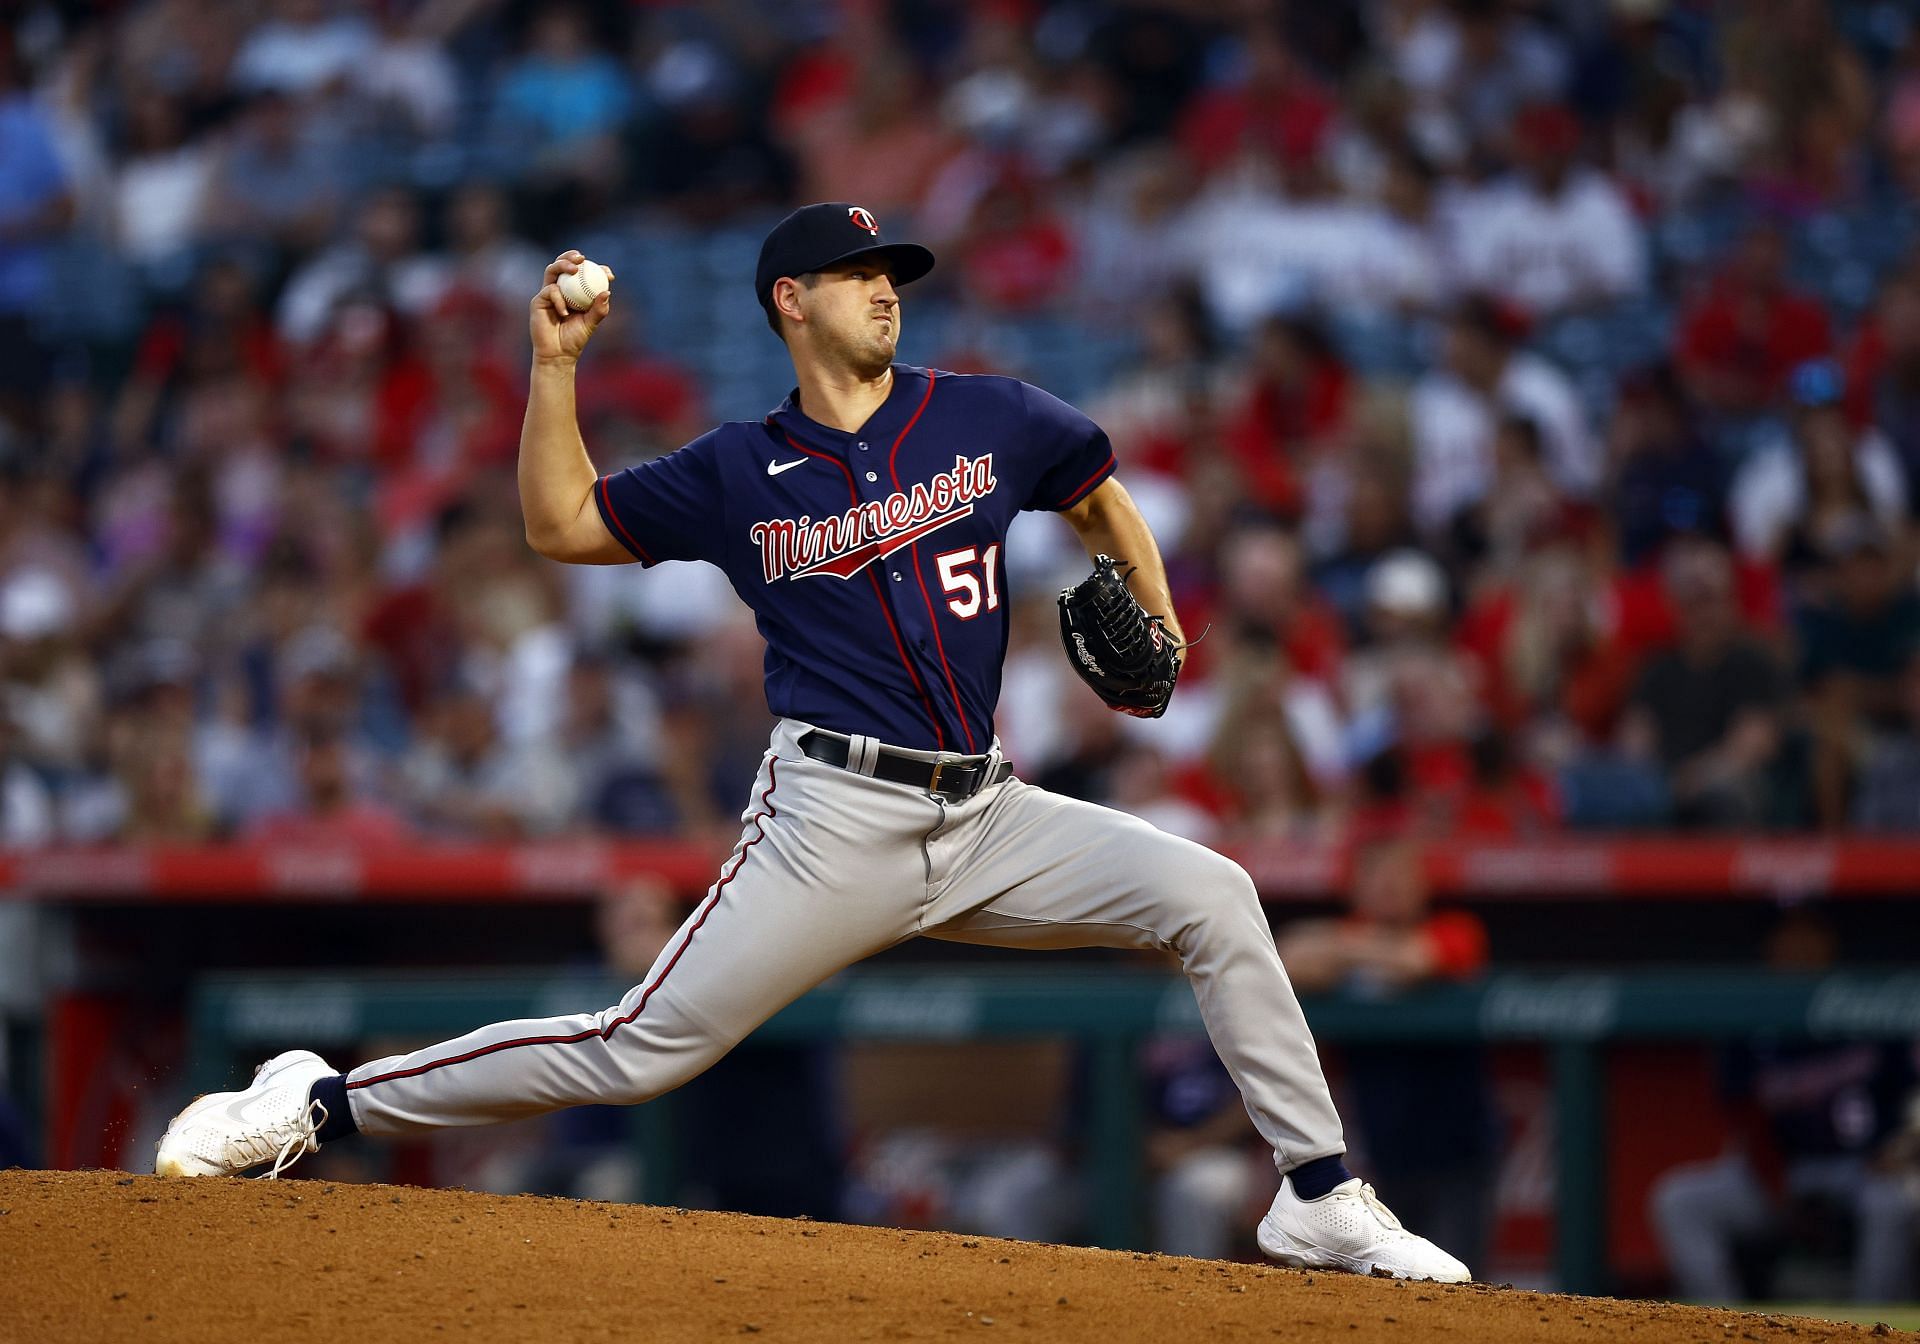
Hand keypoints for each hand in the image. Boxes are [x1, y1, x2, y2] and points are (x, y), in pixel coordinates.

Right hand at [529, 250, 613, 365]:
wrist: (558, 354)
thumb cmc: (575, 338)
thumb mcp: (591, 323)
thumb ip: (599, 309)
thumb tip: (607, 292)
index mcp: (575, 292)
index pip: (584, 274)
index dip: (595, 269)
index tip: (608, 273)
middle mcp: (561, 289)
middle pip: (563, 264)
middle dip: (571, 256)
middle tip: (582, 258)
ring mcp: (548, 293)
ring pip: (552, 270)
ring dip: (563, 265)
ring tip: (574, 269)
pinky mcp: (538, 301)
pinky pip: (550, 291)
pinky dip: (559, 299)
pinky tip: (565, 312)